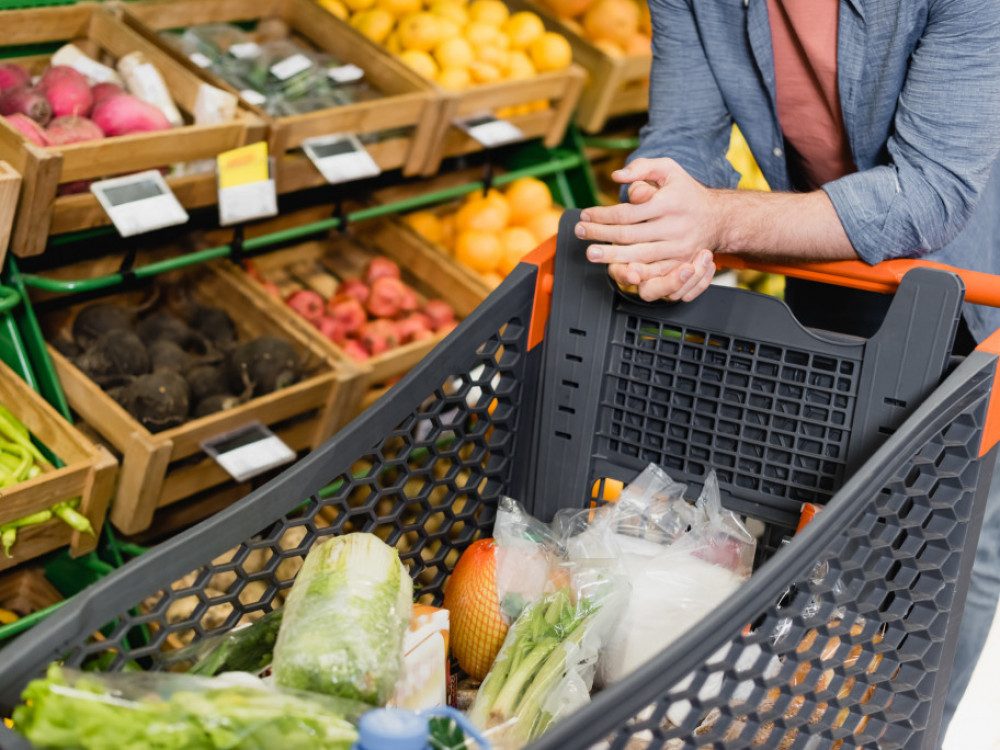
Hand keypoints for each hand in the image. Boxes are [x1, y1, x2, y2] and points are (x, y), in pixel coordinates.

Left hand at [576, 158, 719, 301]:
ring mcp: (679, 248)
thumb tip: (617, 176)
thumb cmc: (685, 192)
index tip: (586, 214)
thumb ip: (642, 167)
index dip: (603, 215)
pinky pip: (654, 272)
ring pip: (639, 255)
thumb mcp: (669, 169)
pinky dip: (634, 272)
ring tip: (592, 253)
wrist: (717, 218)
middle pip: (629, 235)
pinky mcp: (681, 263)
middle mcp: (675, 227)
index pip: (628, 212)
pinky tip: (617, 269)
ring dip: (612, 256)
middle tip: (580, 232)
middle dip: (601, 235)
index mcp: (670, 203)